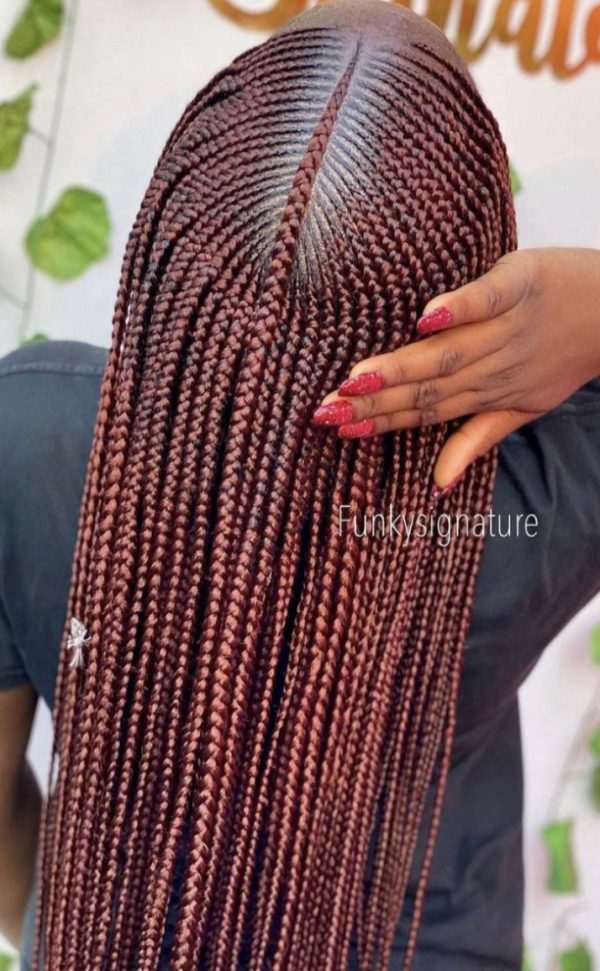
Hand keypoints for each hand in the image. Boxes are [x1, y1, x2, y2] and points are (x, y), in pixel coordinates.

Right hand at [312, 248, 599, 489]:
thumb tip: (437, 485)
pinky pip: (489, 299)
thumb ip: (477, 438)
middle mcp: (492, 367)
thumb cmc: (563, 358)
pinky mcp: (522, 285)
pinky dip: (460, 308)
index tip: (337, 431)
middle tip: (326, 411)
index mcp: (488, 393)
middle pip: (428, 388)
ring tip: (357, 378)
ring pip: (449, 354)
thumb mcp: (524, 409)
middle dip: (373, 402)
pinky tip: (428, 315)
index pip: (426, 413)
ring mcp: (508, 328)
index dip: (381, 423)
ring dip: (402, 368)